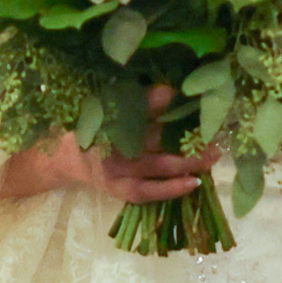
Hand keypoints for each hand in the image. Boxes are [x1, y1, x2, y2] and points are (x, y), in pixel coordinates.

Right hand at [0, 86, 212, 203]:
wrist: (65, 158)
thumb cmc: (95, 127)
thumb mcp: (109, 107)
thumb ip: (139, 100)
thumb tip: (172, 91)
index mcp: (107, 119)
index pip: (135, 106)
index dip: (158, 100)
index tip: (179, 93)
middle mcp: (113, 144)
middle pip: (155, 138)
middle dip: (187, 134)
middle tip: (216, 128)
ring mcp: (117, 170)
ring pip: (159, 166)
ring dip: (190, 160)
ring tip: (214, 154)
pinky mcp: (120, 190)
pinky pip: (149, 191)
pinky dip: (172, 188)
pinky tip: (194, 183)